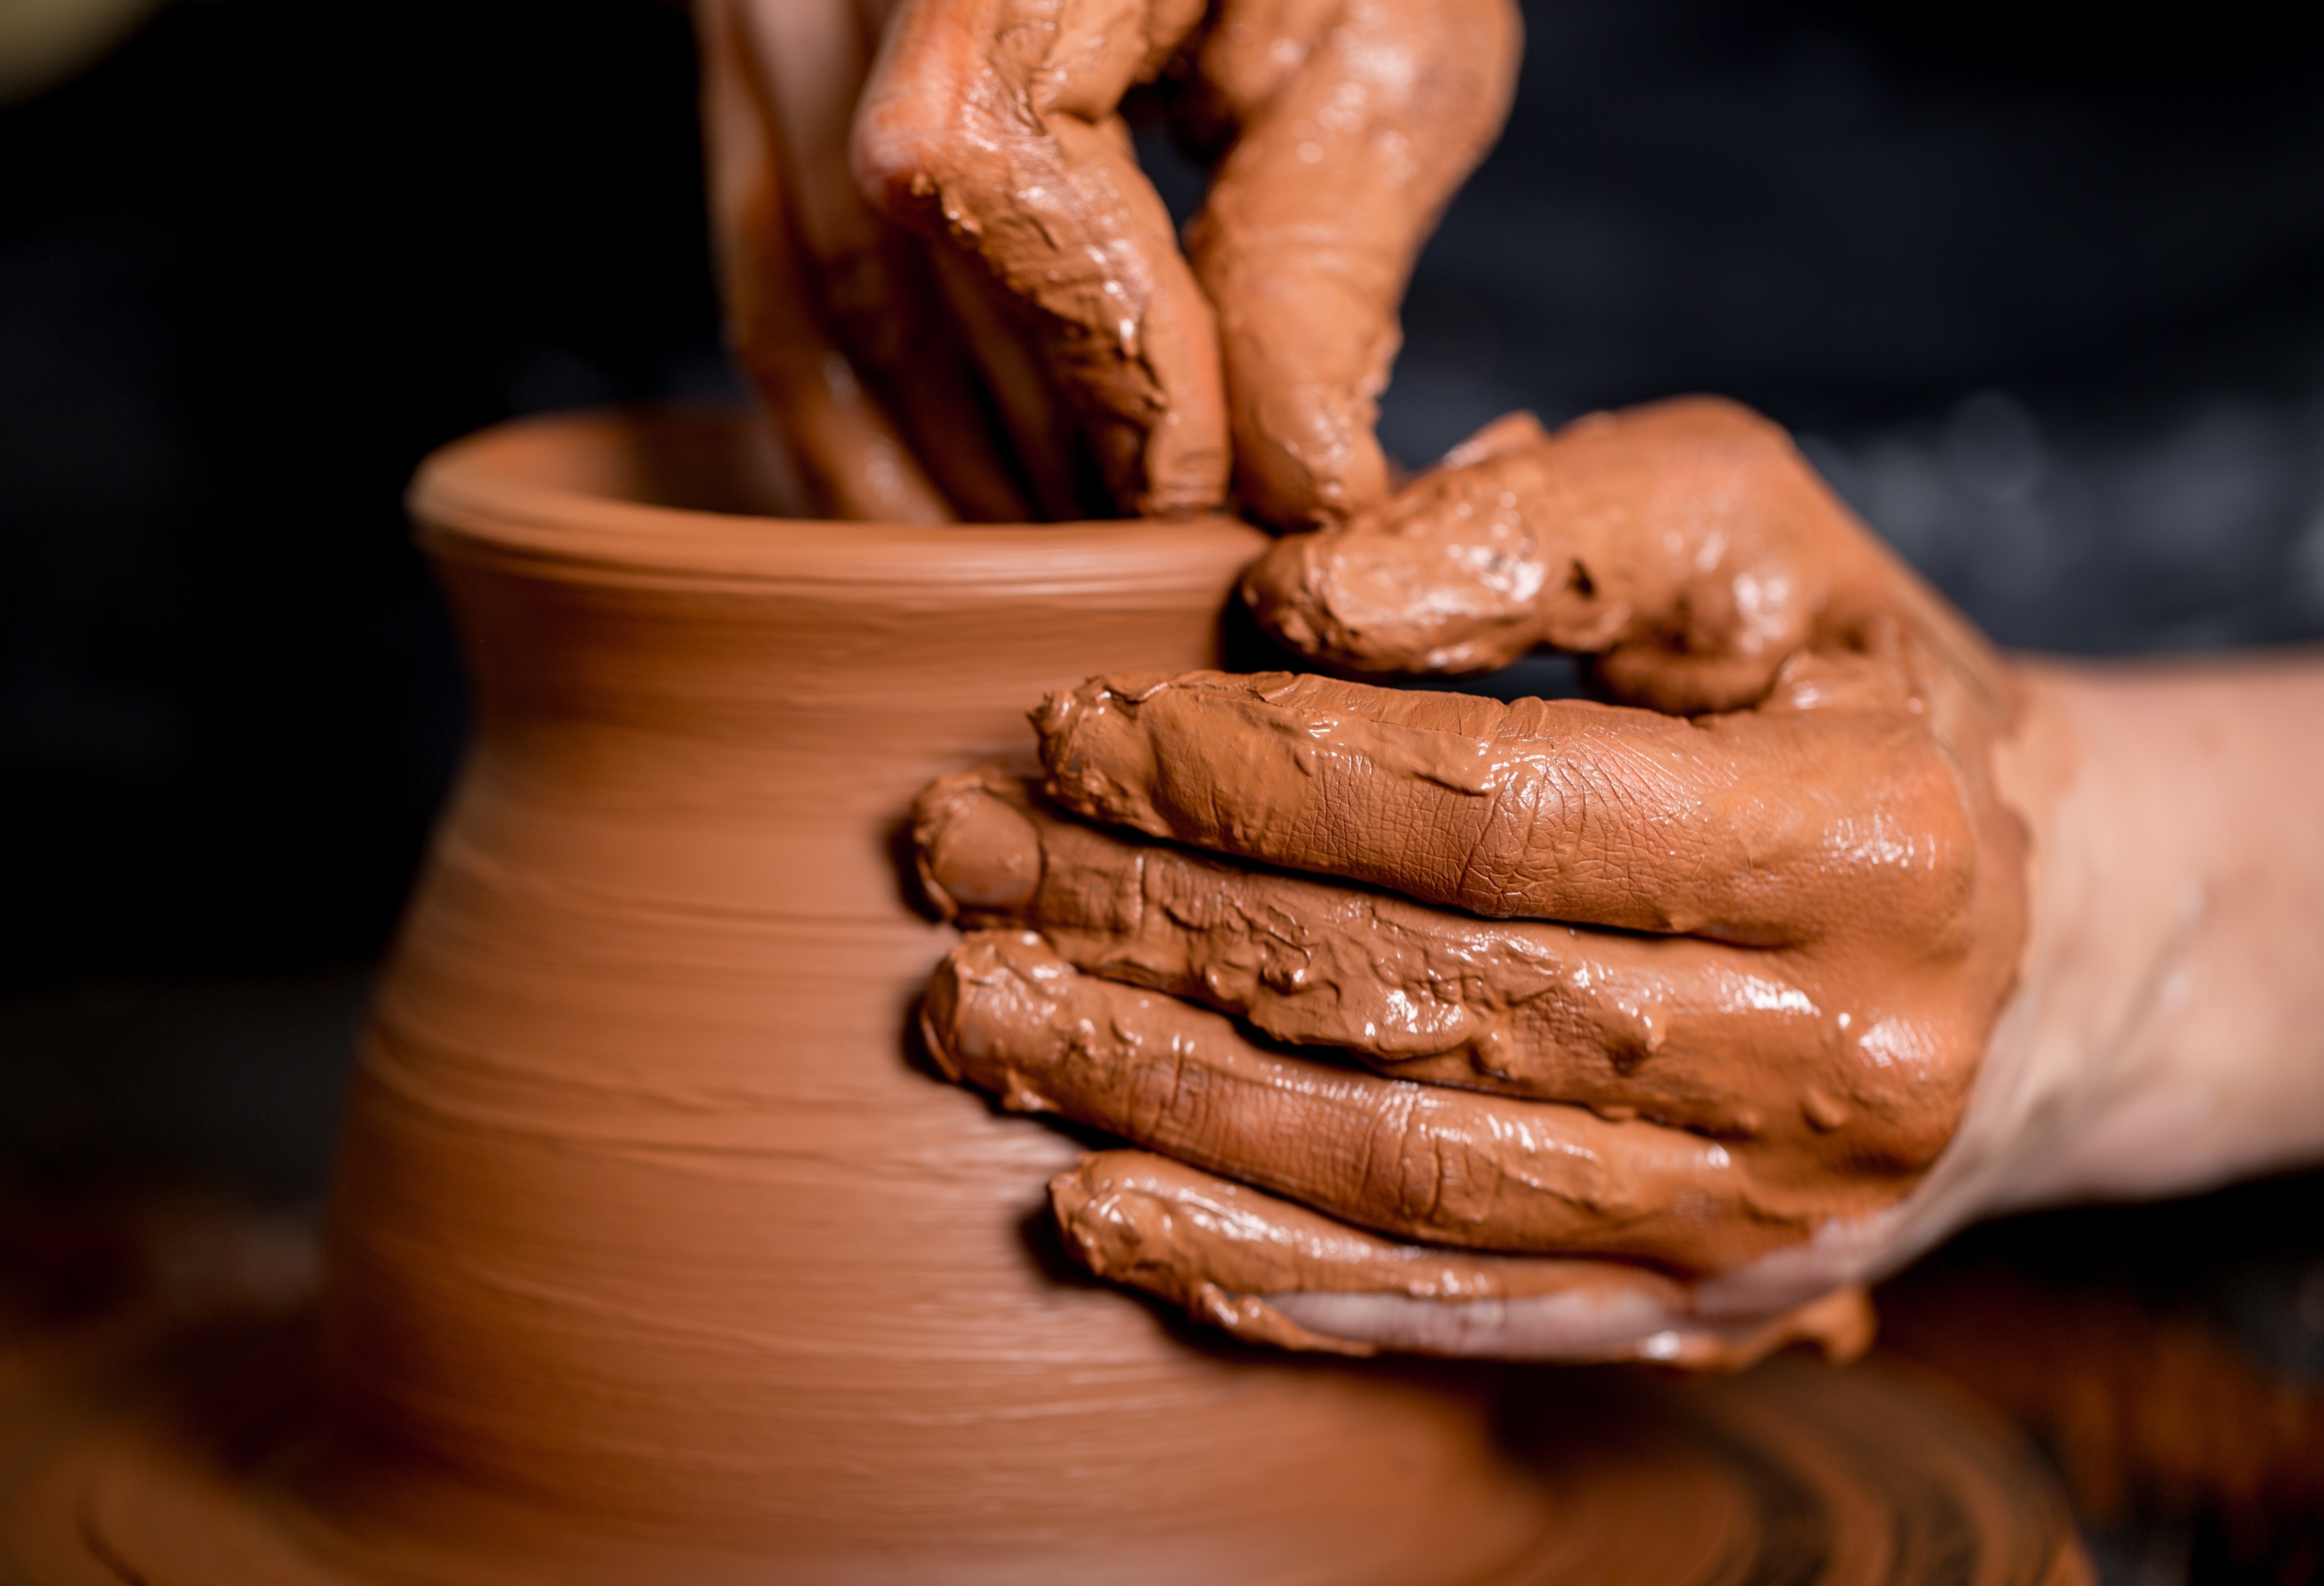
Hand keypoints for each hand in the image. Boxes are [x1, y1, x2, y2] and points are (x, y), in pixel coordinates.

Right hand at [697, 0, 1520, 525]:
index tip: (1189, 496)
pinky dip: (852, 419)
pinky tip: (944, 515)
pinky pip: (768, 268)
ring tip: (1060, 574)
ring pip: (816, 288)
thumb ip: (1321, 249)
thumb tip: (1296, 491)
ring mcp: (774, 6)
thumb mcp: (1383, 34)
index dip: (1098, 359)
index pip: (995, 166)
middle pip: (893, 251)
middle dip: (1031, 452)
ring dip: (937, 468)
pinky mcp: (764, 63)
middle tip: (1145, 580)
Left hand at [912, 397, 2053, 1363]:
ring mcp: (1769, 1217)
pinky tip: (1109, 1210)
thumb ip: (1536, 529)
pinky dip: (1267, 1270)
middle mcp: (1835, 1055)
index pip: (1491, 809)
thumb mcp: (1743, 532)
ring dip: (1162, 1100)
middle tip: (957, 861)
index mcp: (1868, 834)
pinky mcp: (1704, 1306)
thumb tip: (1291, 601)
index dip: (1253, 769)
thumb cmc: (1847, 686)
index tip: (1069, 723)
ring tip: (979, 1018)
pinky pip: (1455, 1310)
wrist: (2033, 927)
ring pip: (1409, 1170)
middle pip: (1422, 993)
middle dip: (1154, 920)